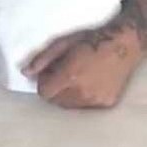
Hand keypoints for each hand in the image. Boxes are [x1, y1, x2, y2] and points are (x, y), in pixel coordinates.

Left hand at [22, 26, 141, 107]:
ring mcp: (95, 100)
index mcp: (69, 76)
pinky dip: (81, 97)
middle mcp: (82, 92)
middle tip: (60, 73)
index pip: (44, 93)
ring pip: (70, 105)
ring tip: (74, 77)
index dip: (42, 83)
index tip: (48, 73)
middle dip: (53, 89)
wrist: (122, 46)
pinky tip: (87, 82)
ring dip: (66, 94)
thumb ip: (42, 60)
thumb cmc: (89, 40)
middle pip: (55, 100)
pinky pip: (85, 106)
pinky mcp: (106, 103)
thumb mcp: (62, 43)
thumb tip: (25, 72)